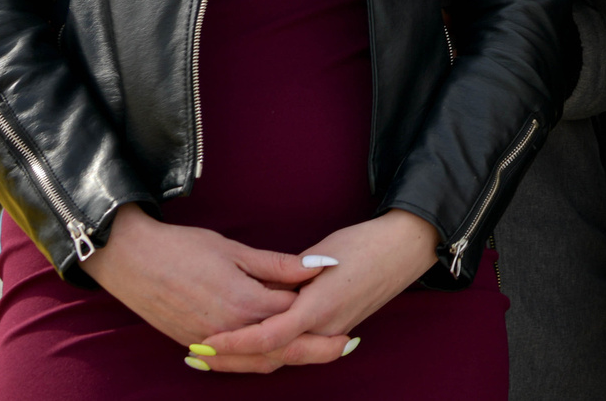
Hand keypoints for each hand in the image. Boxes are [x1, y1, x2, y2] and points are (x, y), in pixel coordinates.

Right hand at [78, 204, 317, 368]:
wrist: (131, 260)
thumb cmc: (183, 248)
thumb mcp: (235, 250)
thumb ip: (279, 265)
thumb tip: (321, 269)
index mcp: (245, 303)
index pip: (294, 314)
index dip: (317, 307)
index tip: (340, 298)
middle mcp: (229, 330)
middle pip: (283, 348)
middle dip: (317, 348)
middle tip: (347, 342)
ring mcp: (209, 343)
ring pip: (258, 361)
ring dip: (289, 356)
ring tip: (318, 347)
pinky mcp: (193, 345)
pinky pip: (233, 362)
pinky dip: (256, 359)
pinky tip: (272, 350)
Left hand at [198, 209, 439, 371]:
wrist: (406, 248)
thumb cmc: (365, 244)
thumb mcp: (323, 254)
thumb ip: (288, 273)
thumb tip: (260, 288)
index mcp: (319, 307)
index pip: (268, 337)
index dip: (234, 342)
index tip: (206, 342)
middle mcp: (326, 328)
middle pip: (272, 357)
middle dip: (234, 360)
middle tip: (199, 356)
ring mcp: (333, 332)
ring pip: (284, 357)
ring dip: (248, 358)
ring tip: (213, 353)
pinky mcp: (336, 328)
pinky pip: (297, 348)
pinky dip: (270, 350)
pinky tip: (250, 344)